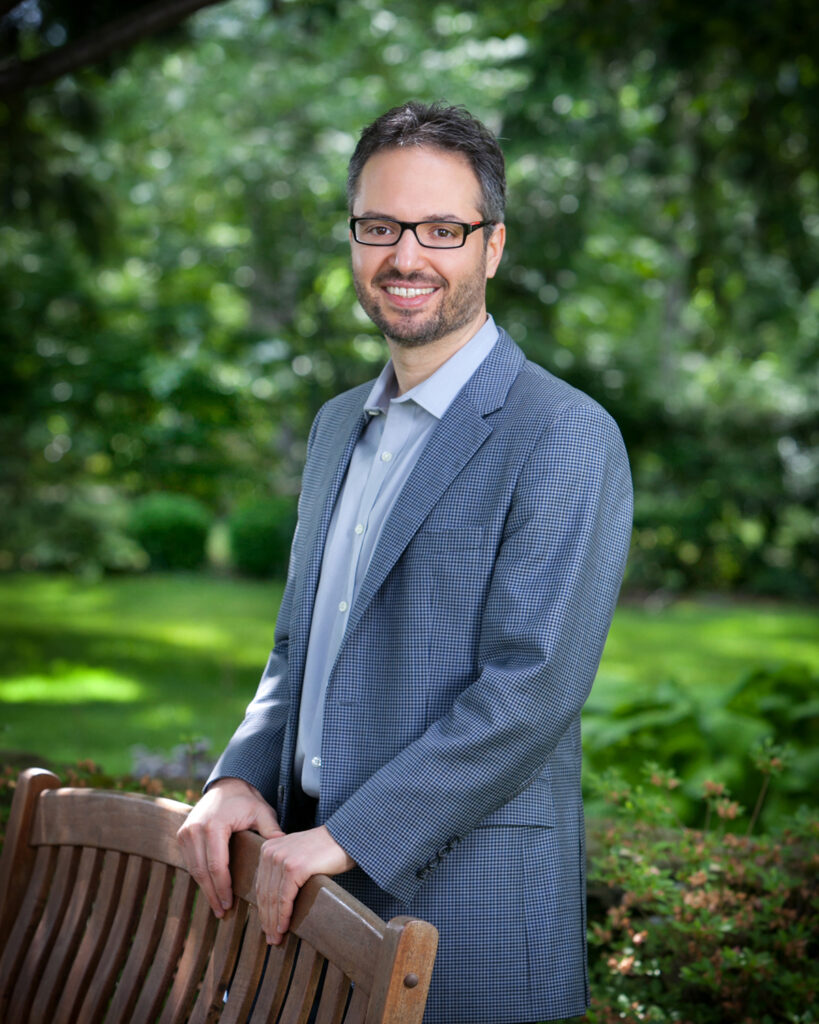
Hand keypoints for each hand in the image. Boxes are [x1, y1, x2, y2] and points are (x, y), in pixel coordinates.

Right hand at [177, 777, 282, 916]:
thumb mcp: (261, 812)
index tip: (230, 905)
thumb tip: (284, 849)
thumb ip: (271, 830)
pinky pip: (190, 862)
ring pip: (193, 869)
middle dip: (213, 894)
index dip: (223, 888)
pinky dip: (200, 877)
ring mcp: (185, 831)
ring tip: (217, 906)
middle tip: (223, 912)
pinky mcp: (182, 834)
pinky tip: (211, 889)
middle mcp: (195, 829)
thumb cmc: (246, 800)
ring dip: (205, 889)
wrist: (226, 785)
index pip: (217, 865)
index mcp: (213, 825)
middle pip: (202, 871)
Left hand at [257, 826, 354, 943]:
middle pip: (265, 894)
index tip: (266, 927)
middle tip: (271, 939)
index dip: (263, 909)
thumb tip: (273, 902)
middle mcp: (271, 852)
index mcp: (268, 848)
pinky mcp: (295, 867)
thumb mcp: (296, 854)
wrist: (345, 837)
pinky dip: (284, 915)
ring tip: (276, 938)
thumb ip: (282, 869)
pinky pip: (285, 898)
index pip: (261, 885)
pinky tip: (284, 928)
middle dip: (267, 919)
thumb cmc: (324, 849)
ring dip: (274, 922)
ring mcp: (282, 859)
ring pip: (273, 899)